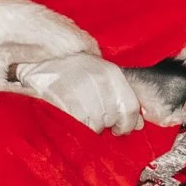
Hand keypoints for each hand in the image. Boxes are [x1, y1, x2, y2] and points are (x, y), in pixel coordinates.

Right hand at [14, 53, 142, 134]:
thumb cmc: (77, 69)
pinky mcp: (64, 100)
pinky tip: (72, 120)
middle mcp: (101, 81)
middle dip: (106, 126)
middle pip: (112, 118)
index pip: (130, 108)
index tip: (119, 129)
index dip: (127, 124)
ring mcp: (82, 90)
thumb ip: (122, 98)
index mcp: (113, 74)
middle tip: (95, 122)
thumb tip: (138, 124)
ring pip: (95, 125)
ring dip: (90, 127)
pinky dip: (77, 128)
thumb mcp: (104, 76)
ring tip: (81, 118)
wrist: (46, 56)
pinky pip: (78, 125)